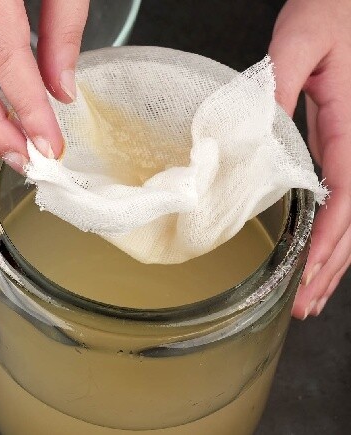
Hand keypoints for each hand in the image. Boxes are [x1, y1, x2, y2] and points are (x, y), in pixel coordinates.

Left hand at [269, 0, 350, 318]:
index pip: (346, 196)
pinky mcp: (344, 144)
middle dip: (330, 266)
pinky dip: (334, 234)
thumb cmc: (329, 13)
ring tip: (312, 296)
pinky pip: (346, 199)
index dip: (328, 240)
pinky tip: (319, 254)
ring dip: (335, 260)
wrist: (345, 0)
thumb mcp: (298, 43)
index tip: (308, 271)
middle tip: (303, 304)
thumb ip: (279, 85)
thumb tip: (256, 129)